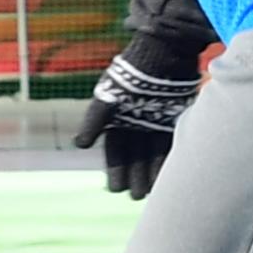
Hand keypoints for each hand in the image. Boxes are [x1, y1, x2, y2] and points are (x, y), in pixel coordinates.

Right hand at [74, 42, 201, 199]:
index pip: (115, 151)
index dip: (115, 170)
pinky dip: (169, 160)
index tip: (115, 189)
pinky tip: (170, 176)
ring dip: (152, 173)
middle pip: (134, 156)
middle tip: (136, 197)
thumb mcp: (107, 98)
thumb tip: (79, 145)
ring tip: (152, 192)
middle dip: (135, 176)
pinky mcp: (174, 119)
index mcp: (117, 119)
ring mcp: (156, 122)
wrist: (162, 55)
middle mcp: (136, 124)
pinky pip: (170, 144)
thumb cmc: (130, 75)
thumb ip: (94, 121)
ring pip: (153, 154)